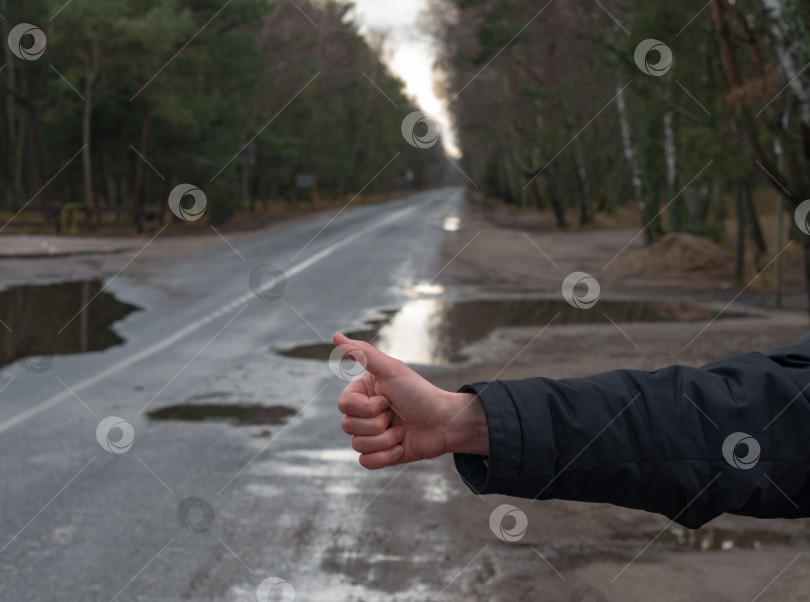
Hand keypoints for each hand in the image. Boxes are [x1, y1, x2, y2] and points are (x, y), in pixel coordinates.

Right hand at [333, 333, 488, 468]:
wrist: (446, 422)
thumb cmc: (419, 393)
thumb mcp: (392, 369)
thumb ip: (363, 352)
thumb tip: (335, 335)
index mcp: (362, 392)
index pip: (344, 405)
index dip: (367, 407)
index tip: (388, 398)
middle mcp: (364, 412)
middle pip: (348, 426)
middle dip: (378, 423)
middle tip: (397, 414)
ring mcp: (371, 434)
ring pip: (357, 446)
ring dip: (385, 439)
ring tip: (403, 431)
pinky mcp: (380, 454)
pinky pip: (366, 462)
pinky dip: (385, 456)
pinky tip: (401, 447)